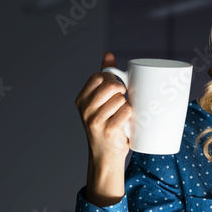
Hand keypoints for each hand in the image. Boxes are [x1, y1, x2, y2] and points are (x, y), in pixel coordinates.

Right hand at [74, 51, 130, 204]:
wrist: (105, 157)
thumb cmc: (105, 125)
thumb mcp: (100, 102)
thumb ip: (103, 78)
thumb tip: (108, 54)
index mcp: (81, 100)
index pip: (97, 77)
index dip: (111, 79)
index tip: (116, 88)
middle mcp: (84, 109)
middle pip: (111, 86)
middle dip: (122, 90)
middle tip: (123, 100)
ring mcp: (95, 120)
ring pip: (121, 99)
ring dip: (127, 106)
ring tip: (122, 116)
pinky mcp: (107, 130)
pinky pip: (126, 111)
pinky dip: (130, 116)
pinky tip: (126, 124)